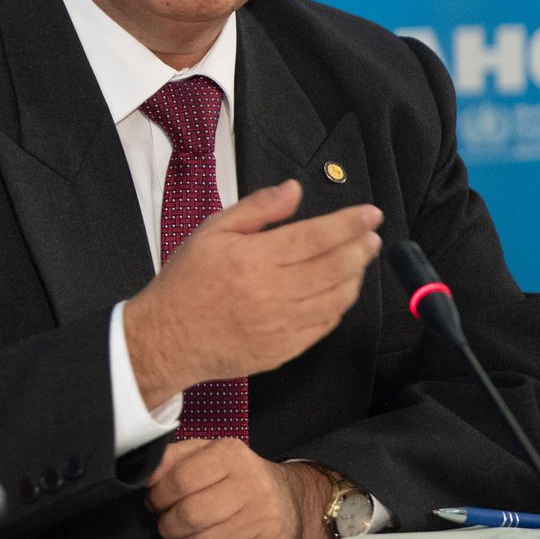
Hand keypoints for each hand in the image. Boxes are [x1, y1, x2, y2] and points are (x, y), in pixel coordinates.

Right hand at [125, 180, 381, 404]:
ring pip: (337, 297)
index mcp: (255, 258)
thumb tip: (294, 190)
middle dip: (361, 248)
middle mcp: (274, 292)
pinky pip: (325, 324)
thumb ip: (256, 209)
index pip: (317, 236)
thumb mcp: (211, 232)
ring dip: (355, 276)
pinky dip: (339, 305)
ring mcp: (283, 324)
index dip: (350, 223)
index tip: (370, 214)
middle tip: (371, 237)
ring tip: (357, 261)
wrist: (168, 338)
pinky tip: (338, 291)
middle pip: (336, 266)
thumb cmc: (187, 281)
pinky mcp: (286, 349)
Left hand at [147, 439, 332, 538]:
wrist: (289, 498)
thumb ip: (172, 459)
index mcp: (230, 454)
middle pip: (190, 515)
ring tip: (179, 538)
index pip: (179, 480)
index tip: (154, 502)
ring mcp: (264, 516)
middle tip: (166, 524)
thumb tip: (145, 476)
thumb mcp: (207, 453)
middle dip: (167, 525)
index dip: (158, 497)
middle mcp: (251, 483)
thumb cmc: (238, 476)